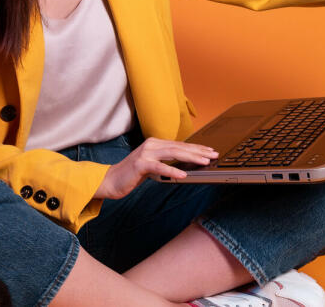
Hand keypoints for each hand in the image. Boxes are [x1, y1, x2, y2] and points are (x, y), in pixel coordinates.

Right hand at [94, 137, 218, 199]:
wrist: (111, 181)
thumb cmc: (132, 174)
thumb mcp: (152, 166)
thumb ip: (166, 162)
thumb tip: (186, 166)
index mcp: (155, 144)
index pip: (180, 145)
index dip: (197, 148)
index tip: (211, 151)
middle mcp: (151, 145)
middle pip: (179, 147)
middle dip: (198, 151)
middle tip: (213, 155)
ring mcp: (145, 153)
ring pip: (172, 153)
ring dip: (190, 158)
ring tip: (204, 162)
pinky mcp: (140, 164)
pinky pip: (159, 167)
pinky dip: (172, 171)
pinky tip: (183, 176)